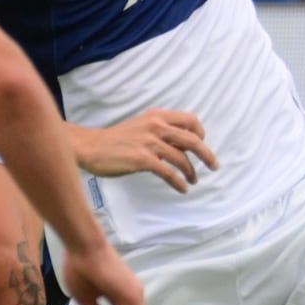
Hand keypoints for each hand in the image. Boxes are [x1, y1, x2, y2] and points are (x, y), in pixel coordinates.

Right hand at [73, 110, 217, 192]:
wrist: (90, 146)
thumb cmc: (116, 140)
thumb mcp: (141, 126)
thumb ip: (161, 132)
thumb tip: (182, 145)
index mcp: (157, 116)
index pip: (190, 120)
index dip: (200, 133)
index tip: (201, 146)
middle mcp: (156, 126)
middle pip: (193, 139)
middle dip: (207, 154)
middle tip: (214, 166)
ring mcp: (149, 142)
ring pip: (182, 158)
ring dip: (192, 172)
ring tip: (194, 181)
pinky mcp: (142, 159)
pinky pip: (169, 172)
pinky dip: (179, 182)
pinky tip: (182, 188)